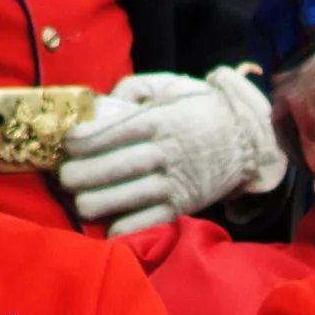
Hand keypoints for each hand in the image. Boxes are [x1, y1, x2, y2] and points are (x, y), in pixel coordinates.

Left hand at [56, 68, 288, 233]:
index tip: (68, 145)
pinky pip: (151, 221)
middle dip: (83, 175)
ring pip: (129, 197)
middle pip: (117, 167)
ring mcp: (177, 181)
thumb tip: (101, 104)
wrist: (249, 139)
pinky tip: (109, 228)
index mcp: (161, 120)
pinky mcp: (185, 205)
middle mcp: (167, 152)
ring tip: (80, 204)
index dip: (85, 140)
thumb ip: (135, 90)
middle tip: (64, 179)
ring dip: (98, 203)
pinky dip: (128, 228)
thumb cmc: (201, 109)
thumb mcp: (171, 86)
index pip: (116, 131)